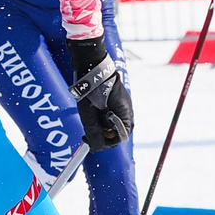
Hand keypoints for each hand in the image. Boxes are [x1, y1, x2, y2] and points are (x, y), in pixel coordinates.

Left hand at [65, 37, 133, 151]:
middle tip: (86, 131)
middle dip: (101, 134)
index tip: (89, 139)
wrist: (92, 66)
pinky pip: (110, 117)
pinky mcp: (117, 103)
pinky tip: (93, 111)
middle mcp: (127, 114)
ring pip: (112, 126)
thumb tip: (95, 148)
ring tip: (90, 115)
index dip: (104, 142)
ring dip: (100, 125)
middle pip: (116, 134)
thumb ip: (94, 133)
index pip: (118, 139)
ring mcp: (123, 108)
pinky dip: (101, 117)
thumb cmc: (92, 89)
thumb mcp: (89, 114)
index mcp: (125, 117)